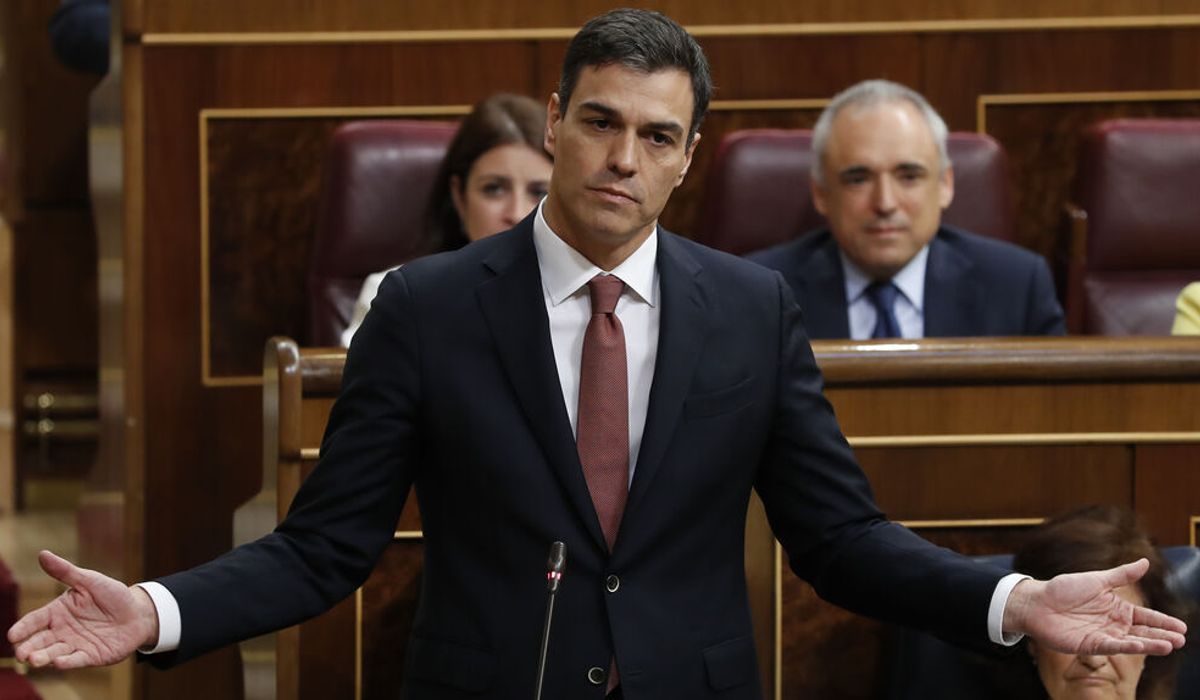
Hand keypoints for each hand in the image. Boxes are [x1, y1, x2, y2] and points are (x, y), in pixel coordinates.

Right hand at [7, 550, 159, 668]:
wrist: (138, 613)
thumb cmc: (112, 595)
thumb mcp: (89, 580)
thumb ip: (66, 571)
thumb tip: (42, 553)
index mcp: (57, 612)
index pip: (35, 621)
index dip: (23, 628)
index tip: (12, 635)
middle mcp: (61, 631)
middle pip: (40, 640)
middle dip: (28, 648)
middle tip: (21, 653)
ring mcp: (74, 645)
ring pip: (54, 653)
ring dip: (43, 657)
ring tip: (34, 660)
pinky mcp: (90, 656)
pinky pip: (76, 660)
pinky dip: (67, 662)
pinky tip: (59, 663)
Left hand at [1006, 558, 1186, 655]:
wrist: (1037, 602)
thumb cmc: (1063, 589)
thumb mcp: (1097, 579)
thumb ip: (1121, 575)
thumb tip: (1145, 562)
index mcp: (1116, 608)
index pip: (1145, 616)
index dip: (1162, 621)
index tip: (1182, 627)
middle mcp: (1112, 624)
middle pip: (1142, 631)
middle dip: (1162, 635)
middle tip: (1182, 639)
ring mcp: (1102, 635)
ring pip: (1131, 641)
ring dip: (1151, 644)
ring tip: (1170, 645)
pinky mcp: (1089, 645)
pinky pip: (1111, 647)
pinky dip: (1127, 647)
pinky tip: (1142, 646)